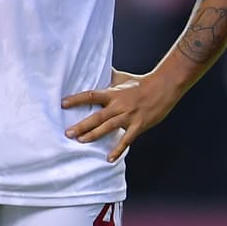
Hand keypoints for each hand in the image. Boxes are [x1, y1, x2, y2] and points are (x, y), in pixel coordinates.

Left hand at [62, 69, 179, 161]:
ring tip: (80, 141)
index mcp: (112, 93)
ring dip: (94, 135)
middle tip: (68, 133)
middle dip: (82, 125)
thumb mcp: (121, 77)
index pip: (90, 96)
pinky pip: (127, 140)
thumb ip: (107, 76)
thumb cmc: (140, 82)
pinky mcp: (139, 125)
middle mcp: (118, 105)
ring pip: (108, 127)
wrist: (163, 87)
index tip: (62, 104)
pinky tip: (109, 158)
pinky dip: (118, 149)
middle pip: (97, 116)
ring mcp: (128, 116)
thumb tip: (94, 67)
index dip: (76, 99)